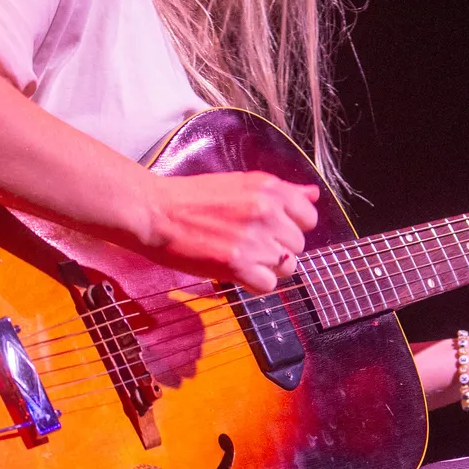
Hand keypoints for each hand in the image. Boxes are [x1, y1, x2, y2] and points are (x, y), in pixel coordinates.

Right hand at [138, 170, 318, 292]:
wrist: (155, 212)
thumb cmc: (191, 198)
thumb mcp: (241, 183)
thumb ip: (281, 191)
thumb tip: (313, 194)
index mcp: (269, 189)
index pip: (309, 217)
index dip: (291, 227)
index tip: (272, 229)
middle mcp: (266, 212)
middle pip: (298, 246)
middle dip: (278, 249)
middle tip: (248, 244)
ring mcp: (254, 240)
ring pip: (286, 268)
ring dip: (267, 268)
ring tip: (241, 257)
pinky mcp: (237, 265)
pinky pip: (268, 285)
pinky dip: (254, 284)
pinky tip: (236, 271)